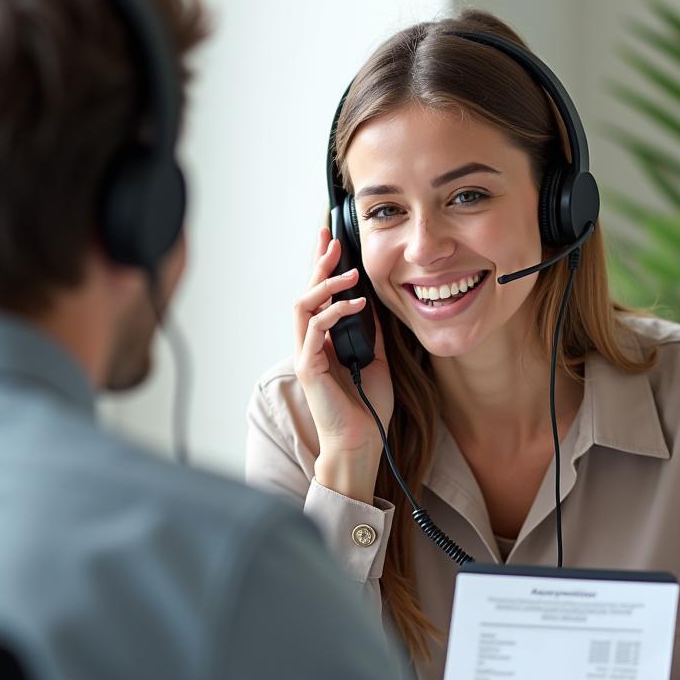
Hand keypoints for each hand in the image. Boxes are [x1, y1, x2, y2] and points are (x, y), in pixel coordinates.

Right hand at [293, 227, 393, 500]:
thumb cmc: (367, 405)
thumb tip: (374, 303)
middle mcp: (310, 343)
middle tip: (331, 238)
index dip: (324, 267)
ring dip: (325, 285)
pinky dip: (334, 312)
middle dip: (318, 263)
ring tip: (348, 272)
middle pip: (307, 293)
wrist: (362, 441)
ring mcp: (306, 354)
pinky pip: (314, 330)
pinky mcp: (309, 367)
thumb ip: (371, 333)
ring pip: (302, 306)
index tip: (333, 241)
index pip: (320, 296)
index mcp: (324, 340)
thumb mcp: (377, 359)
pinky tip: (355, 304)